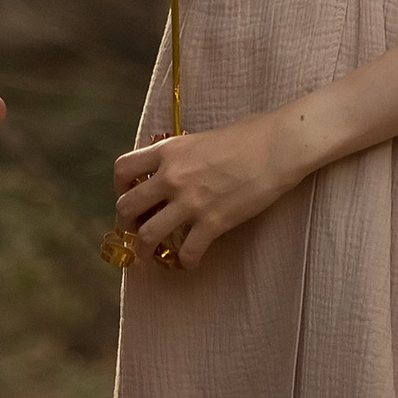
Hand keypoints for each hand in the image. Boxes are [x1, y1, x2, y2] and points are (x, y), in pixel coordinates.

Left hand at [112, 110, 312, 268]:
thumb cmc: (247, 135)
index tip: (131, 196)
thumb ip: (182, 155)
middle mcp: (172, 176)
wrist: (276, 147)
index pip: (123, 169)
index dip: (120, 187)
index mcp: (168, 150)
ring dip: (146, 250)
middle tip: (136, 231)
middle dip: (126, 224)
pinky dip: (186, 261)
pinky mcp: (212, 223)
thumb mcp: (202, 138)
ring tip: (152, 255)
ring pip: (147, 236)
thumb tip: (174, 169)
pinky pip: (187, 253)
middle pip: (127, 207)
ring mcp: (190, 202)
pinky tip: (192, 259)